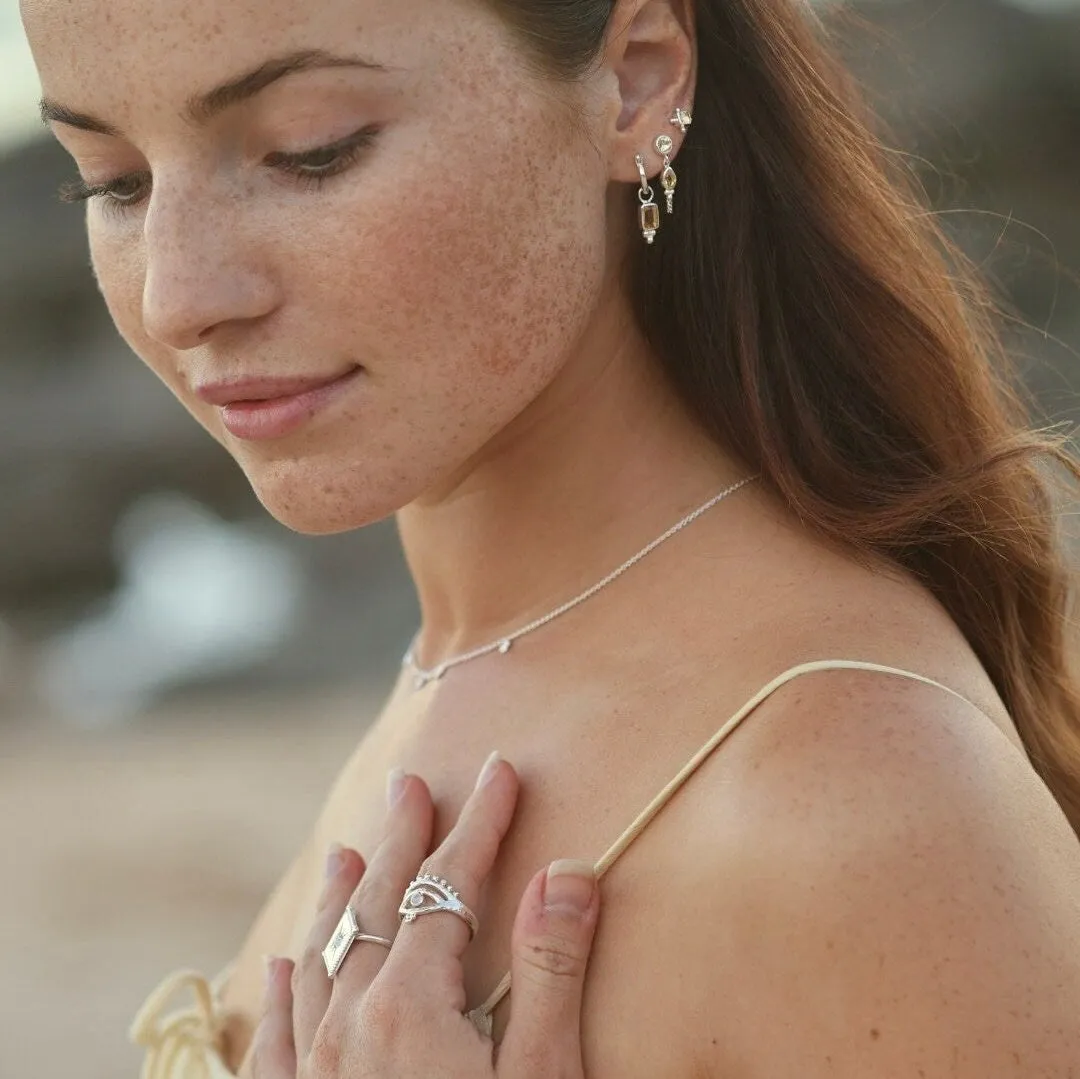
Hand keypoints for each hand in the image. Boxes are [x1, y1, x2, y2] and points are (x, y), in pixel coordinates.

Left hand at [249, 753, 600, 1077]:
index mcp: (410, 1007)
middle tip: (412, 784)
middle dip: (406, 840)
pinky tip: (280, 966)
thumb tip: (566, 871)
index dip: (479, 825)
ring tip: (351, 850)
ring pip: (323, 959)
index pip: (448, 887)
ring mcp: (312, 1075)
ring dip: (342, 899)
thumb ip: (551, 972)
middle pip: (379, 906)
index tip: (498, 771)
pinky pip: (278, 1039)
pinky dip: (284, 991)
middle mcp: (348, 1027)